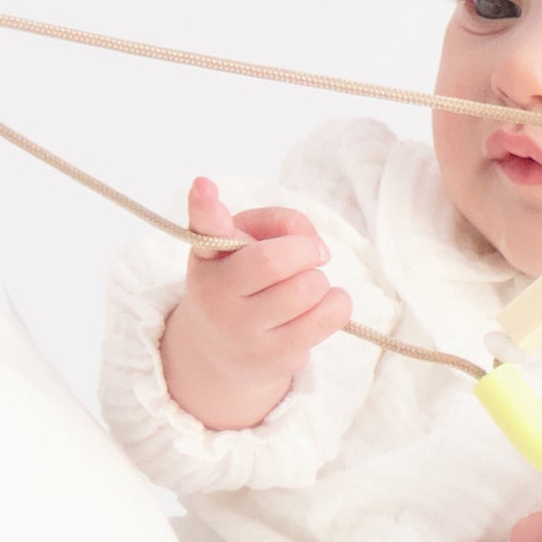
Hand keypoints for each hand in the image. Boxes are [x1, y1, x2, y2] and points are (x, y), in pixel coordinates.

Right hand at [159, 177, 352, 428]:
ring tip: (306, 285)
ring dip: (319, 280)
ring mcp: (244, 332)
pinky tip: (322, 304)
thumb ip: (277, 223)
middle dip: (305, 250)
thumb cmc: (244, 281)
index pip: (204, 230)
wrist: (222, 351)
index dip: (204, 206)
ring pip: (308, 289)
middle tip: (307, 255)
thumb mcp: (246, 243)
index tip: (203, 184)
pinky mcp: (275, 357)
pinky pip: (328, 318)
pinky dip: (337, 303)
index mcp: (208, 258)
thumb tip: (314, 244)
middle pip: (276, 260)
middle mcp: (217, 296)